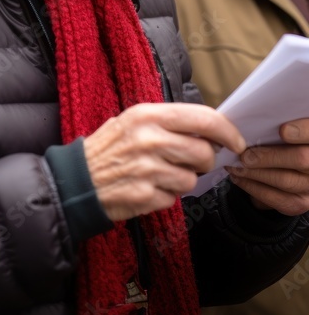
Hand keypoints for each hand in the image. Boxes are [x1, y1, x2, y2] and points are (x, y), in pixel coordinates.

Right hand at [83, 103, 245, 222]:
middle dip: (204, 161)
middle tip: (190, 161)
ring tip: (160, 174)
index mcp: (148, 115)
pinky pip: (174, 198)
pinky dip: (166, 196)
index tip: (237, 142)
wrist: (77, 180)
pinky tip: (148, 188)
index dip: (228, 131)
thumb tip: (211, 130)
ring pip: (192, 179)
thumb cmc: (110, 148)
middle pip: (204, 153)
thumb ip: (170, 122)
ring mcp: (147, 169)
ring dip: (182, 181)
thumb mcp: (134, 121)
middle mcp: (149, 139)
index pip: (204, 118)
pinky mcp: (145, 196)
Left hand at [226, 118, 308, 215]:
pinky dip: (253, 188)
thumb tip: (258, 115)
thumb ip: (278, 122)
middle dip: (269, 157)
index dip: (302, 132)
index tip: (283, 130)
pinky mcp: (300, 204)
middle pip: (302, 159)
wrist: (286, 170)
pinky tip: (238, 179)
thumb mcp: (285, 128)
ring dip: (255, 173)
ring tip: (235, 166)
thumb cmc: (279, 141)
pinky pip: (277, 199)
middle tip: (244, 154)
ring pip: (286, 180)